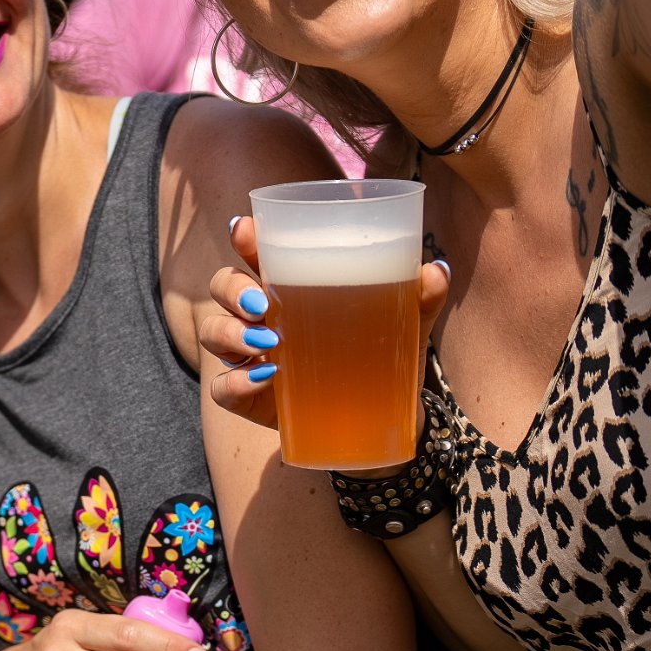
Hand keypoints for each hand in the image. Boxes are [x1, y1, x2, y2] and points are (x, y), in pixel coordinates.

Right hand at [198, 216, 448, 429]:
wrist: (379, 421)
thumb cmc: (382, 357)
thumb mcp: (405, 325)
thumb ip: (419, 298)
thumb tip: (436, 270)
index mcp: (290, 286)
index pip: (256, 253)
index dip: (243, 237)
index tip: (243, 228)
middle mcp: (261, 316)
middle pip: (223, 286)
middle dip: (232, 288)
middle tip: (262, 302)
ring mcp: (251, 357)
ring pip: (213, 332)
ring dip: (230, 331)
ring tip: (265, 340)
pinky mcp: (249, 398)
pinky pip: (221, 389)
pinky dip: (234, 383)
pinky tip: (261, 379)